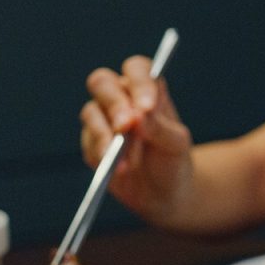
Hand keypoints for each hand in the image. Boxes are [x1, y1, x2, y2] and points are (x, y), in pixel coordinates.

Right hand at [80, 56, 192, 218]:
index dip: (139, 84)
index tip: (146, 107)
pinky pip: (89, 141)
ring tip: (128, 161)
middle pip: (103, 82)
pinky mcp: (91, 143)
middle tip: (126, 126)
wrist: (163, 194)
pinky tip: (120, 169)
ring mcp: (103, 119)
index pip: (137, 70)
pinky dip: (103, 154)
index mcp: (147, 89)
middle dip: (114, 104)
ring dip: (108, 135)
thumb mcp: (176, 145)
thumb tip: (139, 115)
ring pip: (91, 111)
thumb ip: (160, 128)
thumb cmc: (173, 161)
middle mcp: (121, 97)